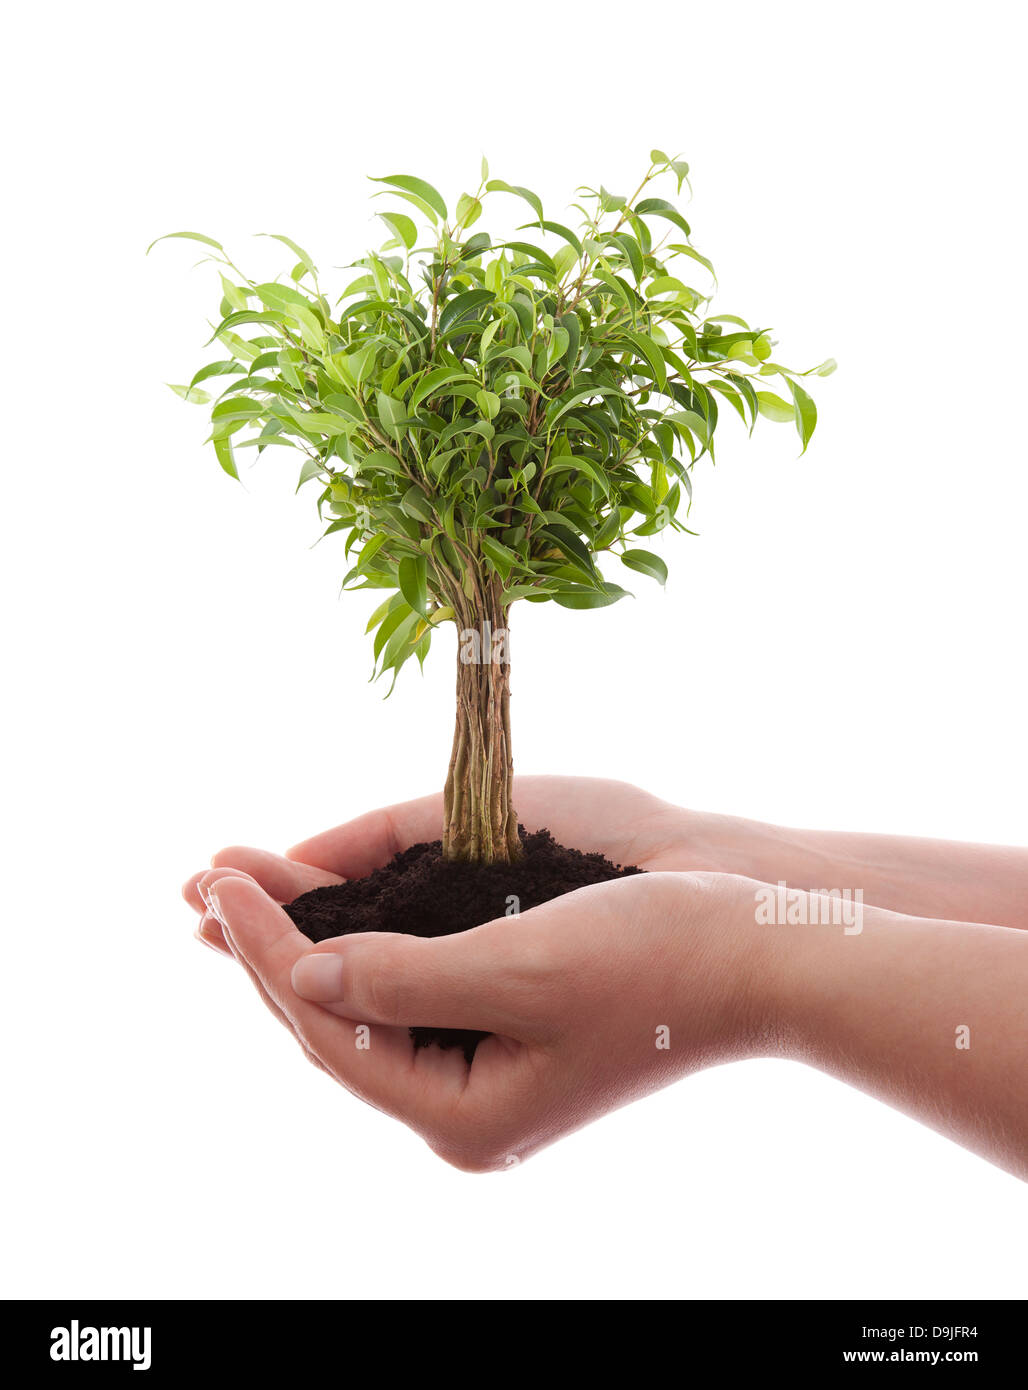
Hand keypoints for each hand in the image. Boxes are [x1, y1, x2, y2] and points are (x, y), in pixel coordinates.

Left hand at [190, 861, 766, 1169]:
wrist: (760, 956)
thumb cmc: (658, 956)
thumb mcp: (522, 965)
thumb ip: (401, 975)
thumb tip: (299, 972)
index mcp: (462, 1114)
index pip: (327, 1024)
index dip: (265, 947)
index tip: (219, 878)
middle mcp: (464, 1110)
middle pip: (333, 1025)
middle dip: (268, 949)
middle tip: (205, 878)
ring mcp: (485, 1079)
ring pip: (363, 1008)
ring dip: (303, 944)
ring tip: (237, 893)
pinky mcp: (507, 1037)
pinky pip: (404, 994)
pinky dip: (358, 947)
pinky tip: (322, 915)